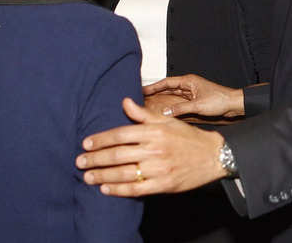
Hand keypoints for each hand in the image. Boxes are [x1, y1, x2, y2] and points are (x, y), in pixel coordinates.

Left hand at [75, 97, 227, 196]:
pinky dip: (119, 190)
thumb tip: (124, 101)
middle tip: (79, 162)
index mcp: (153, 131)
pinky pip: (136, 189)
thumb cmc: (187, 137)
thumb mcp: (166, 120)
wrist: (212, 156)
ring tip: (88, 177)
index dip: (101, 139)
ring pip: (124, 173)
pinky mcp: (163, 185)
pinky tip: (106, 189)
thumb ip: (143, 113)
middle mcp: (154, 150)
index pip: (120, 134)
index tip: (86, 144)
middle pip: (118, 155)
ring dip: (103, 176)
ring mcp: (158, 169)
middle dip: (96, 159)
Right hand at [142, 74, 244, 118]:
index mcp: (188, 81)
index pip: (166, 82)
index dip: (153, 86)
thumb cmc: (220, 100)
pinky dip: (170, 106)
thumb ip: (181, 108)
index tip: (142, 90)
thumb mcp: (198, 105)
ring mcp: (191, 94)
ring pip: (172, 96)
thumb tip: (165, 112)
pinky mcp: (194, 102)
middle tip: (141, 97)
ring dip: (161, 100)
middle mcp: (188, 86)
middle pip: (167, 89)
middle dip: (155, 93)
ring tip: (148, 104)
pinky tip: (163, 111)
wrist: (234, 105)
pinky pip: (178, 103)